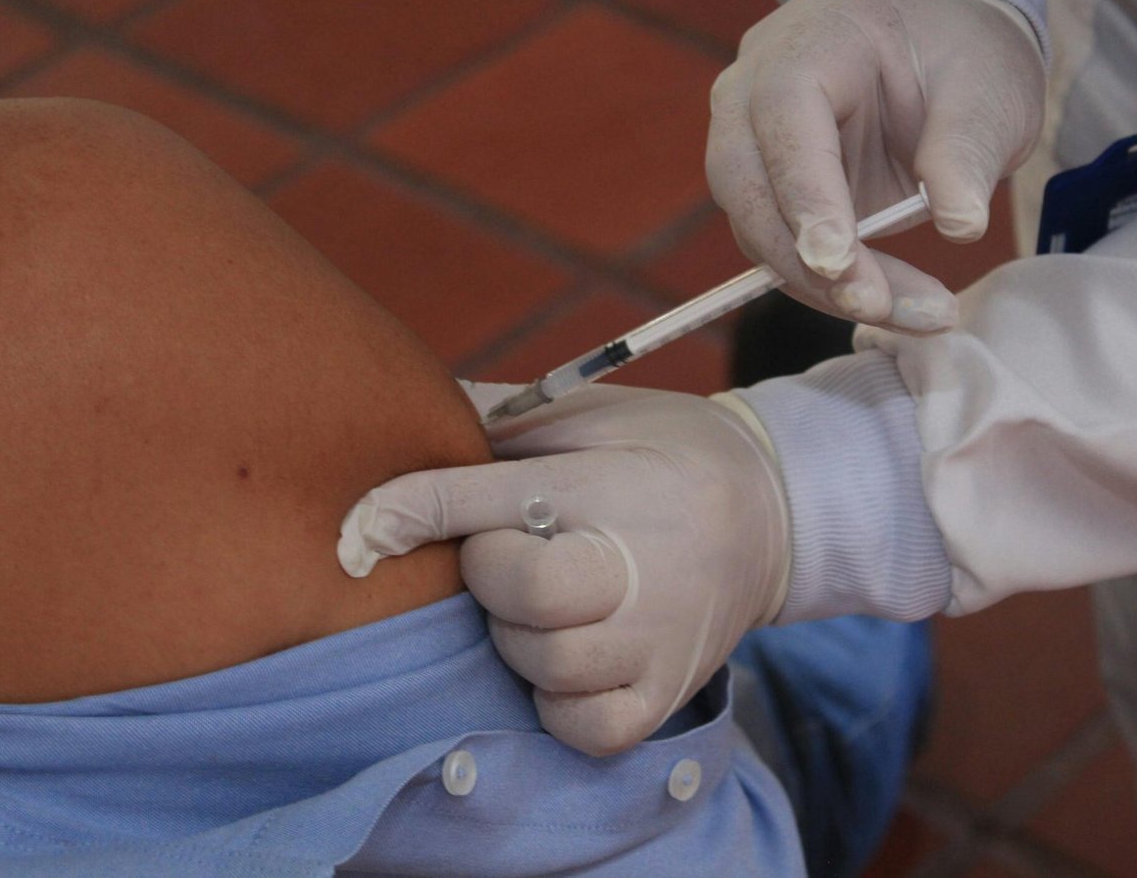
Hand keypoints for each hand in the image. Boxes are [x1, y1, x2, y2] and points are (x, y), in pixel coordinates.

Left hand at [337, 382, 790, 755]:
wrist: (776, 510)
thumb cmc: (665, 451)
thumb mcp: (597, 412)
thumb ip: (506, 418)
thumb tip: (407, 410)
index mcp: (619, 484)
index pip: (493, 502)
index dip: (412, 509)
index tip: (360, 525)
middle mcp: (646, 566)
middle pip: (522, 590)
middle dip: (485, 569)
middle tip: (499, 549)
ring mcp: (660, 639)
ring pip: (545, 663)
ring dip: (515, 634)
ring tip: (534, 602)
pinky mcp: (668, 691)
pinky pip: (584, 726)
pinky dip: (554, 700)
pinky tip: (558, 659)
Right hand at [708, 0, 1044, 332]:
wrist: (940, 50)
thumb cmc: (960, 54)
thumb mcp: (987, 89)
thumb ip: (967, 151)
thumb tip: (960, 225)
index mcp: (813, 40)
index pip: (783, 116)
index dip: (805, 193)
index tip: (840, 262)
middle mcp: (757, 87)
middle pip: (747, 182)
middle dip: (806, 259)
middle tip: (879, 305)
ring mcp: (751, 139)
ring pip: (755, 226)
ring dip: (821, 285)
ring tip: (914, 314)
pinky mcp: (767, 188)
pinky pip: (778, 246)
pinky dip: (828, 284)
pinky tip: (889, 303)